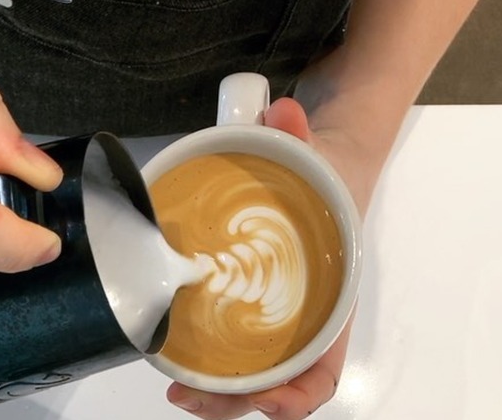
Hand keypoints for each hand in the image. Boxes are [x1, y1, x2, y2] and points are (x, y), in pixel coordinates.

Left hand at [167, 97, 366, 418]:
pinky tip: (171, 348)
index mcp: (329, 302)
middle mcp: (299, 321)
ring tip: (175, 387)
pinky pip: (223, 347)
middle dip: (234, 402)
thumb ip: (302, 134)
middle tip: (188, 396)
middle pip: (273, 385)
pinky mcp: (238, 305)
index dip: (298, 396)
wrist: (321, 176)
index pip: (324, 370)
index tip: (269, 399)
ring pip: (245, 376)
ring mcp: (268, 319)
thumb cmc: (328, 183)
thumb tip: (280, 110)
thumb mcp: (320, 158)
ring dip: (214, 393)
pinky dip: (202, 360)